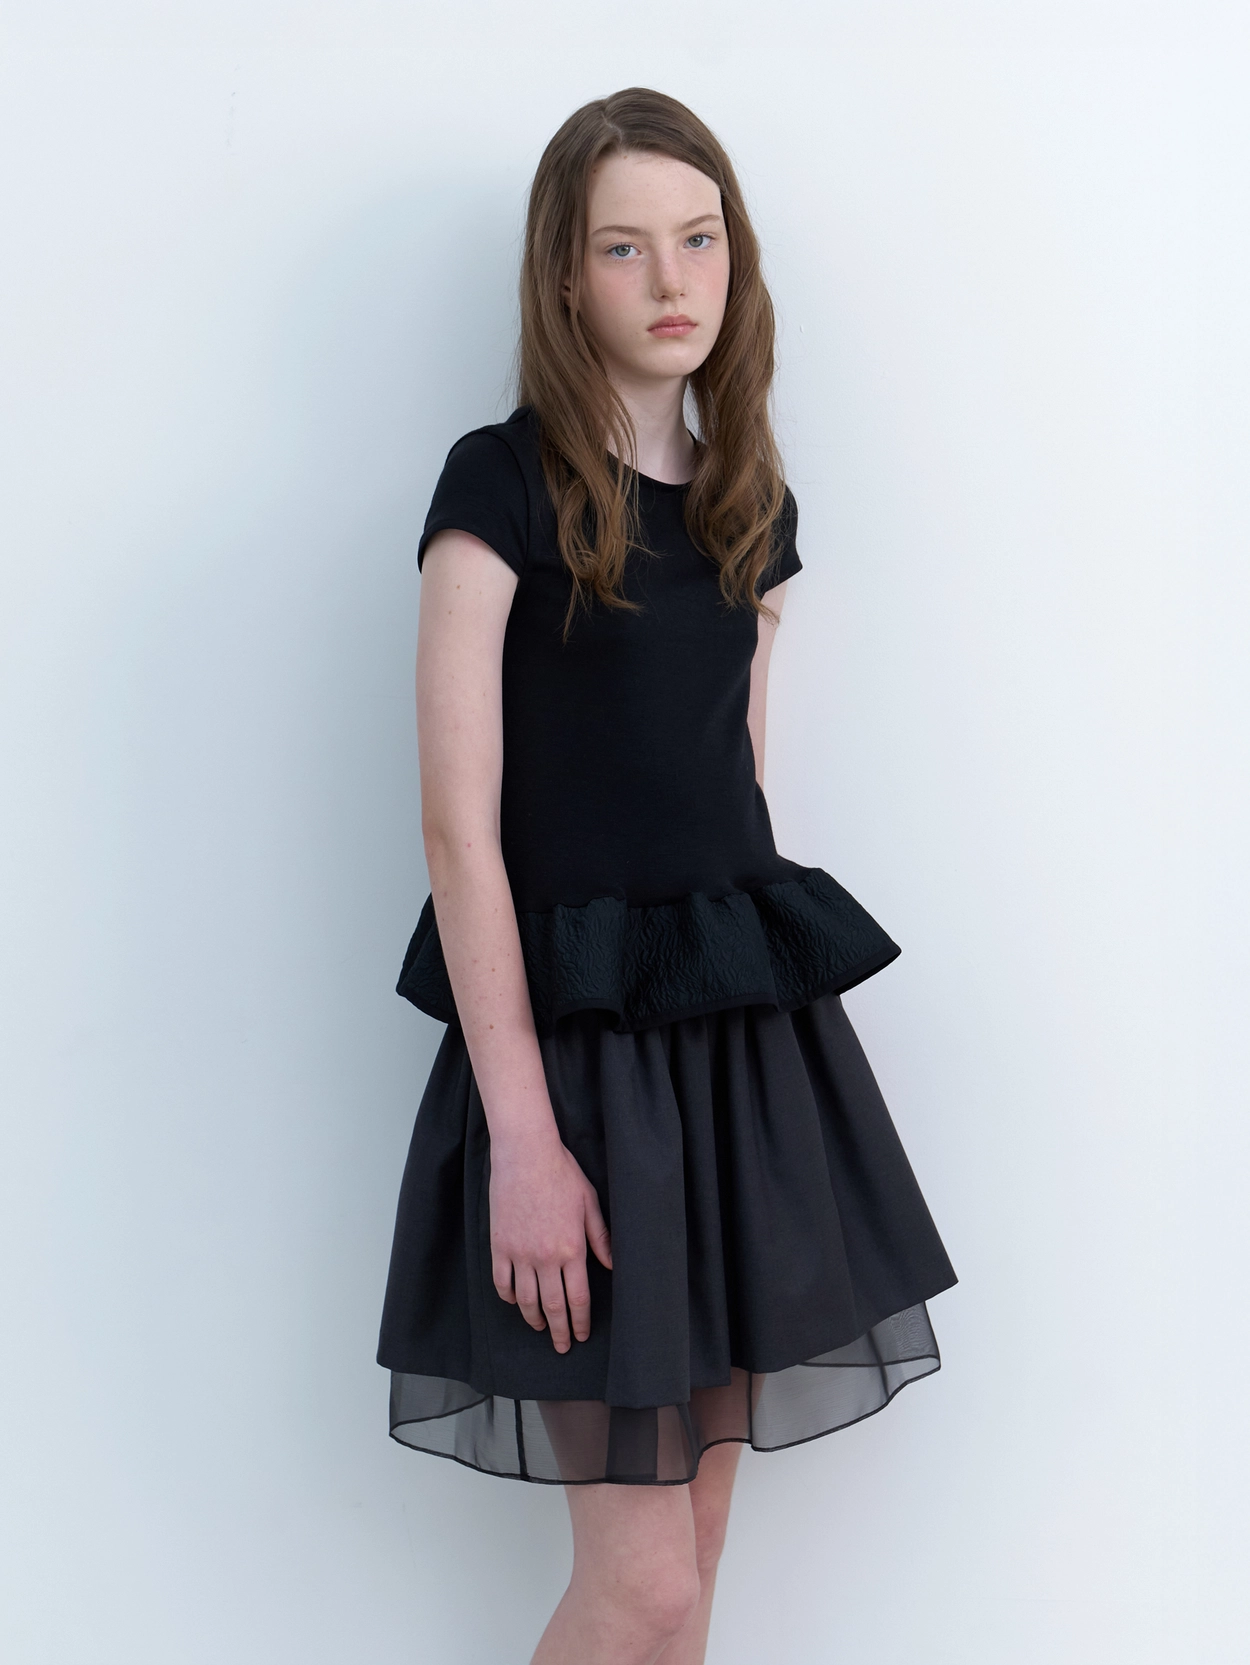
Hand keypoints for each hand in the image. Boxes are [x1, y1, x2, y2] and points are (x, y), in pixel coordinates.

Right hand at [487, 1134, 612, 1352]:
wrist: (525, 1154)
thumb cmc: (562, 1173)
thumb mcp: (590, 1203)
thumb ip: (600, 1237)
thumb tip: (612, 1264)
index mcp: (572, 1249)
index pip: (578, 1297)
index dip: (580, 1321)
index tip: (581, 1335)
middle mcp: (545, 1257)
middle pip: (552, 1306)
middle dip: (559, 1331)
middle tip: (562, 1346)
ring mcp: (519, 1253)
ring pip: (526, 1300)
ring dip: (533, 1319)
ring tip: (540, 1328)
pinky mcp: (499, 1245)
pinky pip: (502, 1282)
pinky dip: (508, 1297)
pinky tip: (515, 1302)